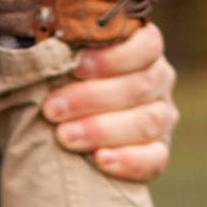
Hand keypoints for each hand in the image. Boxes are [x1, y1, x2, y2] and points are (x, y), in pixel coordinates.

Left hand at [42, 23, 178, 182]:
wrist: (60, 127)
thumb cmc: (58, 84)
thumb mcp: (60, 64)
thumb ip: (60, 55)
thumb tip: (45, 54)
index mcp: (142, 50)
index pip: (146, 46)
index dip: (113, 57)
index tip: (75, 67)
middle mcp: (158, 80)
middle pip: (140, 86)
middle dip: (92, 98)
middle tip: (52, 109)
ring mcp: (162, 117)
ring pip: (147, 122)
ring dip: (102, 129)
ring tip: (65, 136)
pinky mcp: (159, 151)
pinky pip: (154, 158)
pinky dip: (128, 160)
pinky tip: (100, 160)